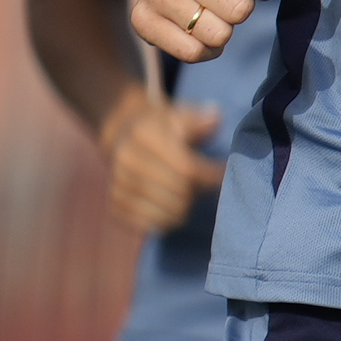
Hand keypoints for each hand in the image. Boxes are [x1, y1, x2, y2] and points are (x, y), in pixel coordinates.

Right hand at [99, 90, 226, 237]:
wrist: (124, 135)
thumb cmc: (164, 126)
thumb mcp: (181, 115)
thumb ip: (200, 119)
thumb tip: (215, 118)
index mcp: (144, 134)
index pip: (187, 168)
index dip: (212, 175)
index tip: (224, 173)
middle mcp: (126, 159)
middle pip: (179, 193)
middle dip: (199, 192)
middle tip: (205, 186)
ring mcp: (117, 183)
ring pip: (167, 213)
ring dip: (186, 208)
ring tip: (189, 195)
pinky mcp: (115, 204)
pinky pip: (150, 225)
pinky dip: (167, 220)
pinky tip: (173, 206)